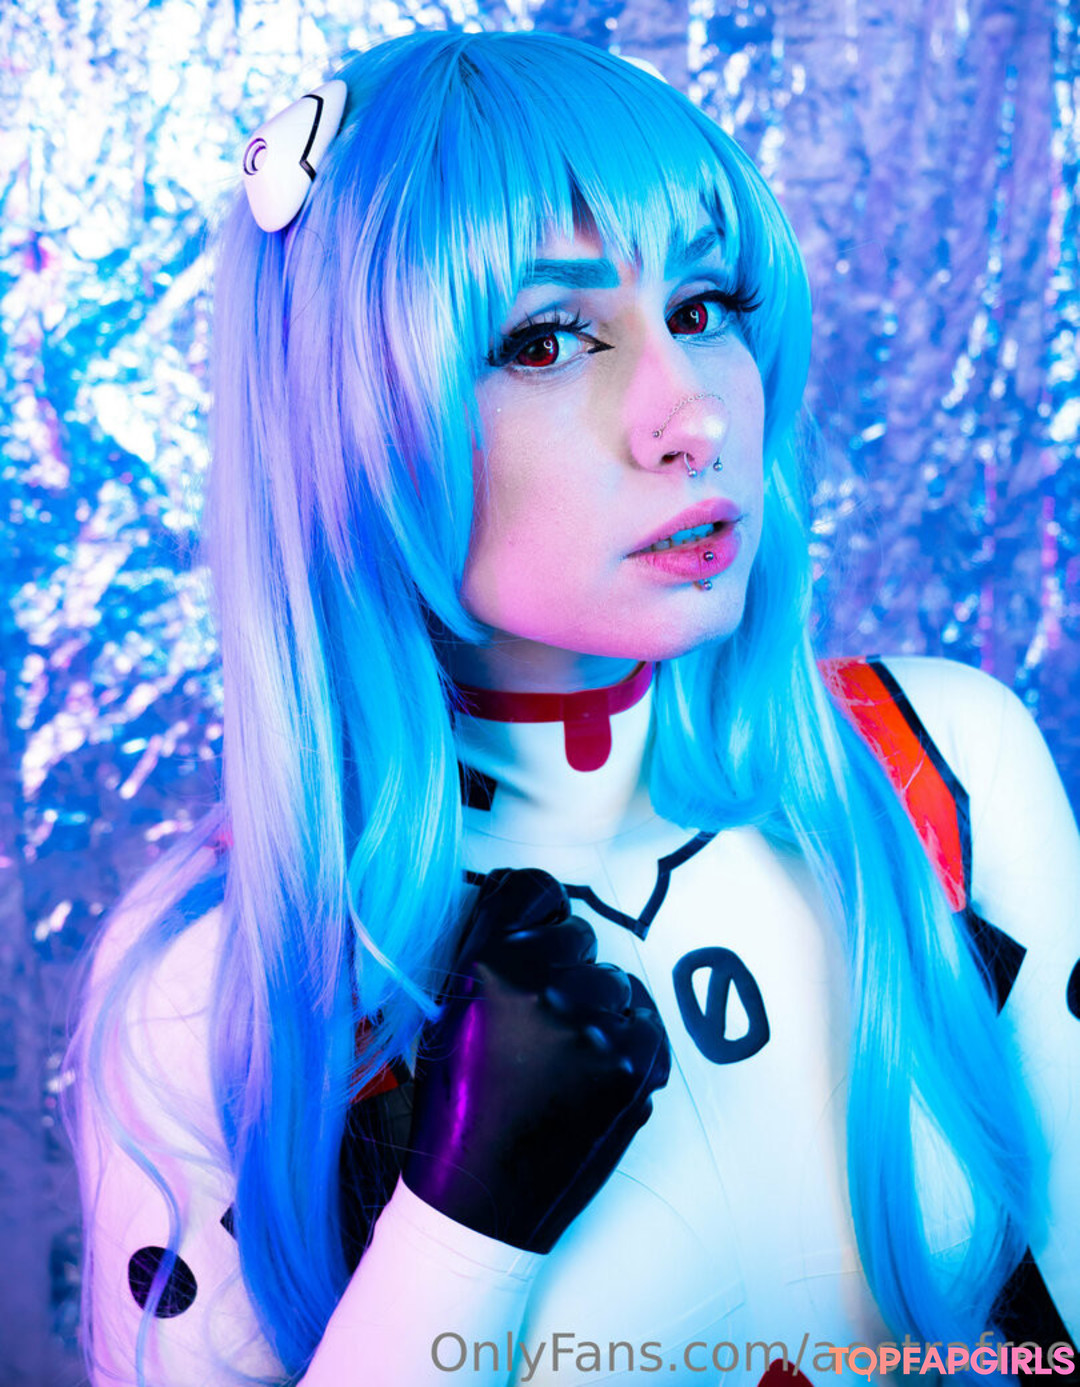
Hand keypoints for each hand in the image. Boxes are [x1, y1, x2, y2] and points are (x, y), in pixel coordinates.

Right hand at [402, 868, 669, 1252]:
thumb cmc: (458, 1106)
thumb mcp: (448, 1014)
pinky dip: (630, 1043)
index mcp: (490, 969)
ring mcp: (597, 1032)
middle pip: (581, 935)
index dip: (538, 913)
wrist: (480, 1204)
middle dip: (566, 966)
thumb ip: (487, 950)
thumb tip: (528, 900)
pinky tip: (593, 1075)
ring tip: (566, 1057)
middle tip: (542, 1020)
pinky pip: (648, 1025)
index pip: (535, 889)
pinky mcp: (637, 1070)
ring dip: (601, 1007)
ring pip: (619, 982)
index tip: (540, 932)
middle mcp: (547, 991)